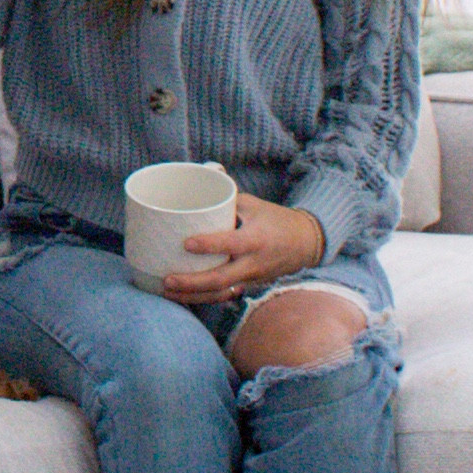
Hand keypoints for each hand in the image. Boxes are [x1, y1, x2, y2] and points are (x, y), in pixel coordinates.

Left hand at [164, 189, 324, 302]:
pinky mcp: (249, 286)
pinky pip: (225, 295)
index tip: (186, 243)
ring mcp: (251, 278)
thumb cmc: (275, 219)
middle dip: (192, 283)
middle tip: (167, 280)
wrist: (305, 244)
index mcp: (256, 238)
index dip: (208, 245)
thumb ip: (227, 195)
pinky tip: (184, 297)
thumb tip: (203, 174)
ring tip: (167, 292)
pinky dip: (204, 298)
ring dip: (194, 296)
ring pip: (220, 293)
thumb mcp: (254, 204)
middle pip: (221, 279)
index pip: (231, 243)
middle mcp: (253, 263)